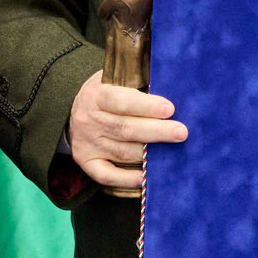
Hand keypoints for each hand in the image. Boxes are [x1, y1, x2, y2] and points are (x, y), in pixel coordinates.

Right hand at [68, 72, 185, 196]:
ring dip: (149, 155)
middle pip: (125, 129)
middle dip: (157, 131)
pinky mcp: (87, 161)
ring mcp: (87, 143)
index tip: (170, 109)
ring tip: (173, 153)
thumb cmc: (108, 92)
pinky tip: (145, 178)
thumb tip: (170, 84)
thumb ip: (139, 80)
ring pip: (121, 152)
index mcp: (96, 95)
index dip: (146, 106)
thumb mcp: (116, 78)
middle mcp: (89, 120)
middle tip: (181, 132)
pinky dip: (126, 179)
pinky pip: (106, 175)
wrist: (76, 110)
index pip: (121, 101)